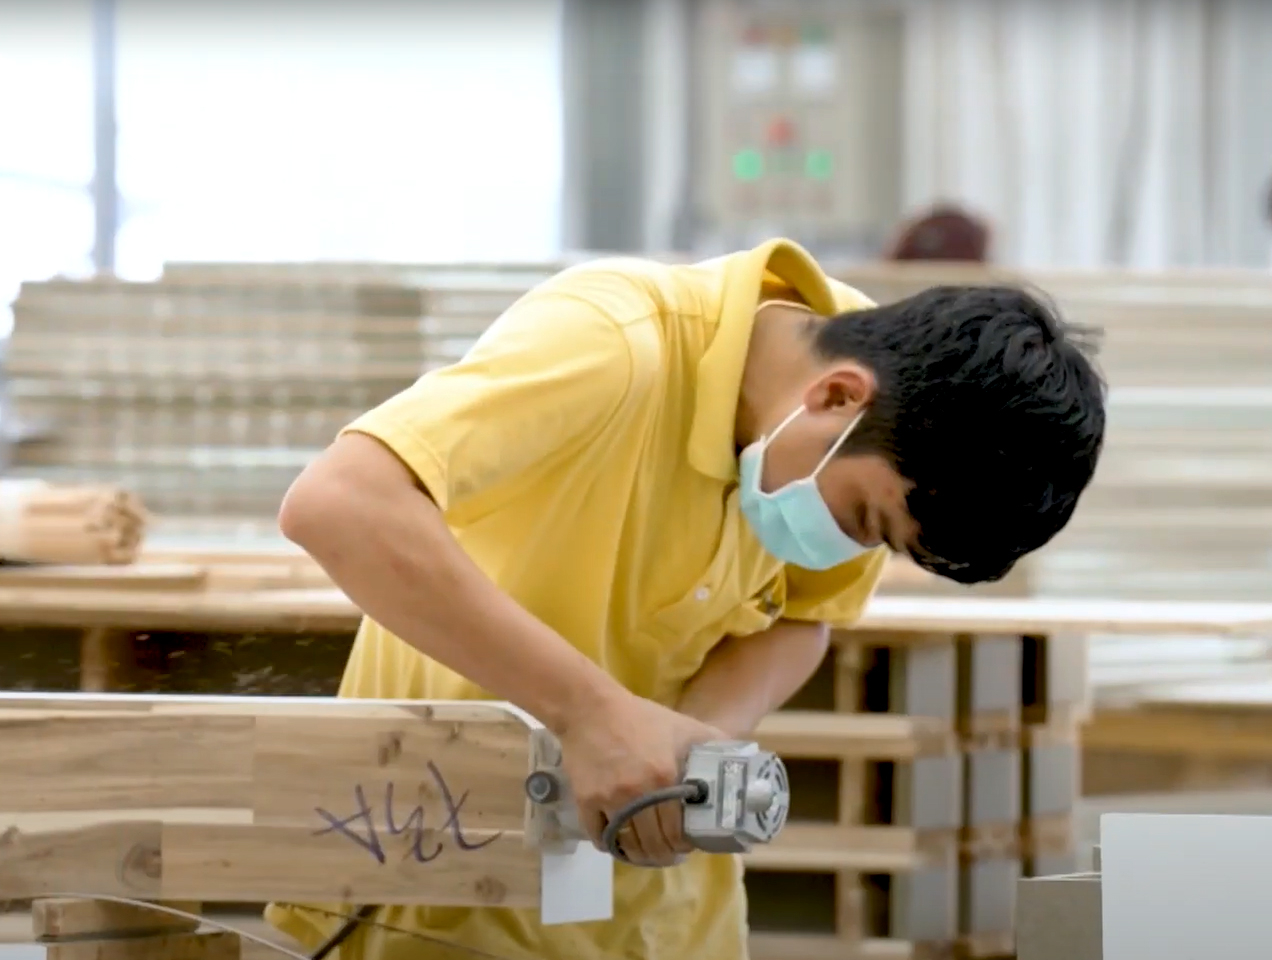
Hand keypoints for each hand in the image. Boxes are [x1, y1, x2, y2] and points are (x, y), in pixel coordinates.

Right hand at [555, 690, 725, 867]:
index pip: (677, 832)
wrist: (590, 709)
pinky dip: (611, 844)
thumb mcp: (682, 725)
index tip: (687, 846)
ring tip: (647, 852)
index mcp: (665, 777)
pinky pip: (600, 837)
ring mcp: (608, 798)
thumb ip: (713, 741)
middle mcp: (637, 793)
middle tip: (670, 853)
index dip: (684, 845)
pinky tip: (620, 841)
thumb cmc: (640, 718)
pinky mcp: (585, 800)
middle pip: (653, 844)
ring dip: (640, 856)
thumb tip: (741, 757)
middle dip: (664, 855)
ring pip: (627, 845)